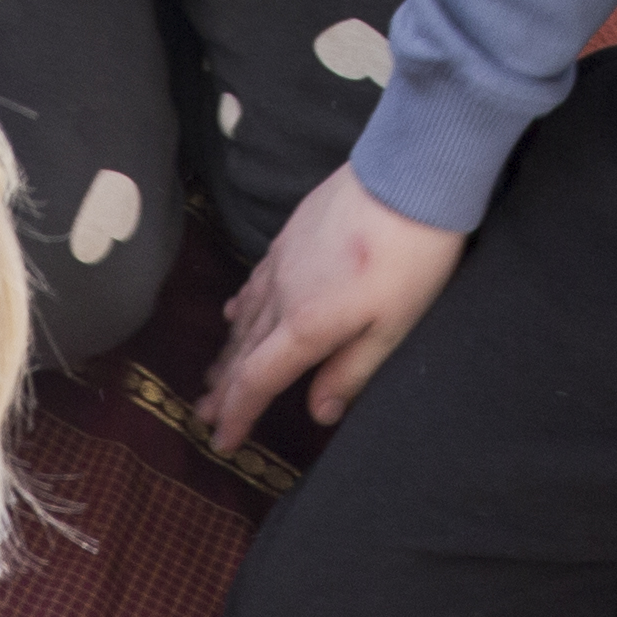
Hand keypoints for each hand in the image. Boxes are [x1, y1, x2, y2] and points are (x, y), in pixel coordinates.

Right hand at [207, 166, 464, 449]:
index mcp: (306, 325)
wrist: (411, 175)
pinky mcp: (290, 236)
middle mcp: (282, 296)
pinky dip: (241, 307)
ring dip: (228, 352)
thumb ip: (351, 372)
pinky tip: (233, 314)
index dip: (237, 414)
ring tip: (214, 377)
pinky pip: (254, 282)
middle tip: (204, 414)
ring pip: (245, 318)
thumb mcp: (393, 328)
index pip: (257, 380)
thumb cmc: (413, 257)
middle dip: (224, 389)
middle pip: (243, 352)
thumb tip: (318, 413)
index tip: (222, 442)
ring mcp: (282, 262)